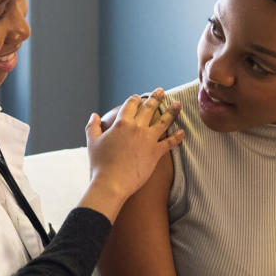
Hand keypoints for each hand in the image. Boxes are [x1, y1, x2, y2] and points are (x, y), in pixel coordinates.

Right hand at [83, 88, 183, 207]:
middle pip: (149, 108)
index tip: (138, 97)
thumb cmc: (99, 164)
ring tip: (178, 104)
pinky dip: (177, 137)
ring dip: (172, 111)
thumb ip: (93, 126)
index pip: (131, 104)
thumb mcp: (92, 142)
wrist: (111, 183)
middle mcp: (137, 128)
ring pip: (163, 121)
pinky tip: (183, 132)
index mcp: (122, 123)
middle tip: (161, 91)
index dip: (135, 99)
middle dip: (156, 98)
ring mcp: (148, 140)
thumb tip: (93, 115)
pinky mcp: (156, 153)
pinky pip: (169, 143)